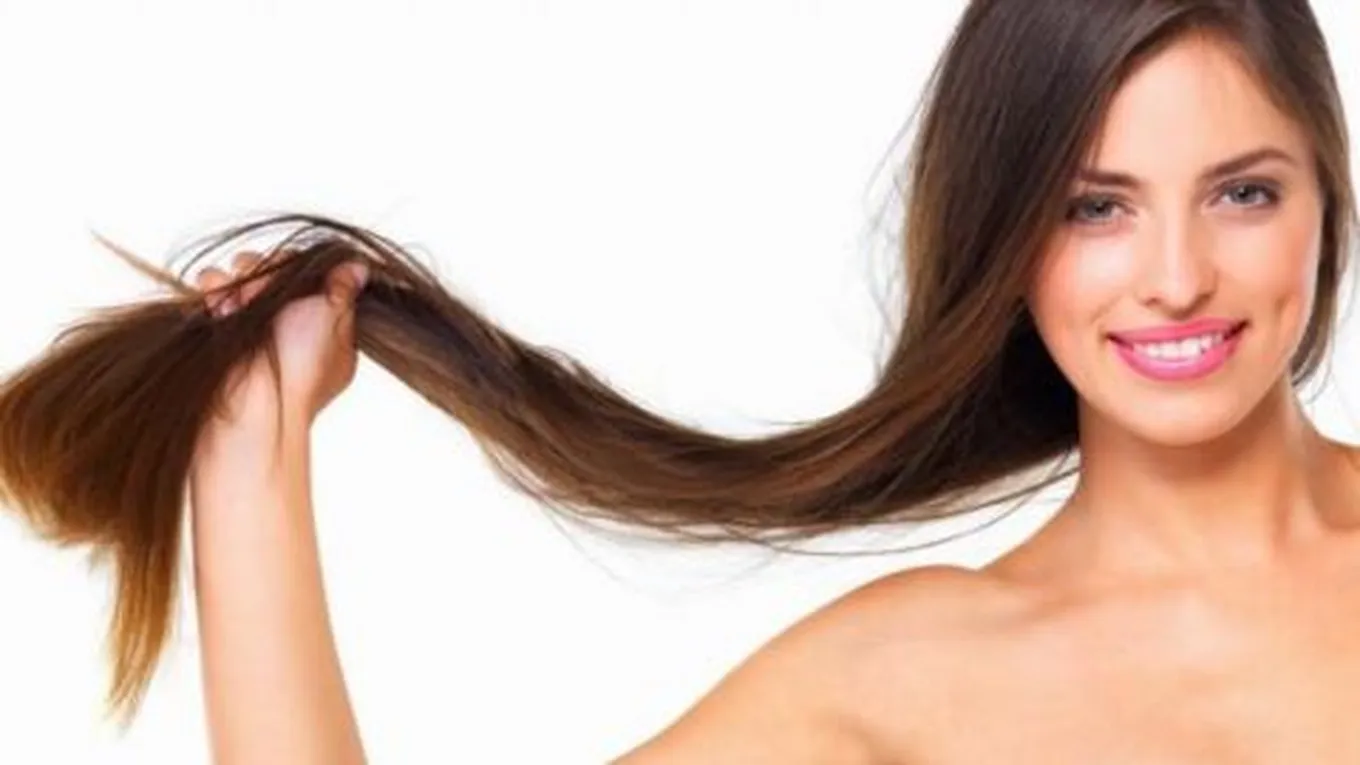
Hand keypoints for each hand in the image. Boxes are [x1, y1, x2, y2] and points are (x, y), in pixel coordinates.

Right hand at [195, 250, 368, 441]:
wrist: (253, 403)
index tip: (295, 266)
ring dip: (239, 280)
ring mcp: (255, 329)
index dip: (303, 267)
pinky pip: (216, 294)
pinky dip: (215, 291)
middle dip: (266, 272)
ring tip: (240, 301)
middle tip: (260, 291)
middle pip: (279, 275)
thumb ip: (342, 288)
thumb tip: (359, 266)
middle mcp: (291, 329)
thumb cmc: (301, 367)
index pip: (317, 280)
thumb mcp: (334, 320)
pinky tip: (220, 305)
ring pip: (244, 280)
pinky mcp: (222, 331)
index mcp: (327, 330)